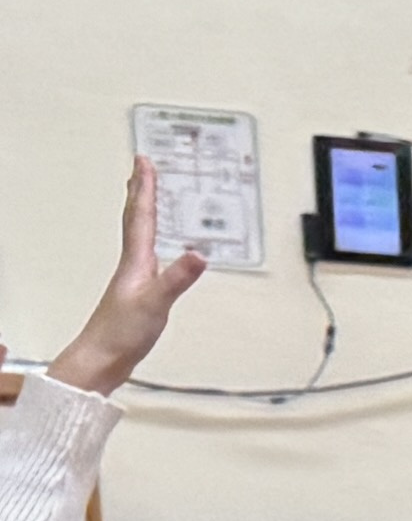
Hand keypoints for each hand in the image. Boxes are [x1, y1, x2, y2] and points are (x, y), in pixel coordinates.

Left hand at [54, 157, 204, 393]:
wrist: (102, 358)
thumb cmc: (122, 332)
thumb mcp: (156, 303)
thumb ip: (178, 278)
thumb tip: (200, 253)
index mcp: (136, 261)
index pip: (141, 216)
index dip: (144, 189)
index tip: (145, 162)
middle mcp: (133, 264)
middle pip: (136, 219)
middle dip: (141, 192)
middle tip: (142, 168)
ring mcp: (134, 277)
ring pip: (138, 235)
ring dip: (143, 213)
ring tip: (146, 199)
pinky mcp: (138, 292)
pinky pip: (145, 255)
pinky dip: (150, 241)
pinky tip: (154, 250)